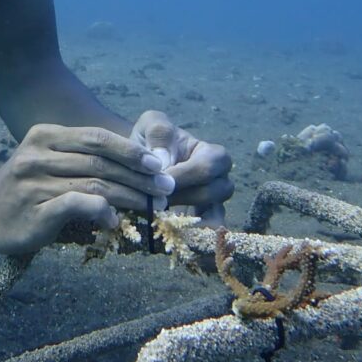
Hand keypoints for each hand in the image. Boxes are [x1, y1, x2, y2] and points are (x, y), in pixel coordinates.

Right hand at [0, 123, 176, 254]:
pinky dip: (102, 211)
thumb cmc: (29, 186)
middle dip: (138, 176)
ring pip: (95, 184)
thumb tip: (138, 168)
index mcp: (45, 135)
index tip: (157, 164)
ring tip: (150, 206)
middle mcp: (37, 155)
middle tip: (164, 189)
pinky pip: (78, 204)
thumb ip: (85, 159)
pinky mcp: (35, 210)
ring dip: (129, 196)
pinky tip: (115, 221)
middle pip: (100, 162)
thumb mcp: (51, 160)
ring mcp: (34, 182)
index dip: (130, 150)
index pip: (97, 138)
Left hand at [130, 110, 233, 224]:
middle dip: (181, 196)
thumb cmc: (151, 140)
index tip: (158, 179)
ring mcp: (214, 203)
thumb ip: (159, 135)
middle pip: (212, 193)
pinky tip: (172, 235)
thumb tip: (164, 163)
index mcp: (212, 154)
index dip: (185, 175)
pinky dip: (193, 236)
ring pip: (212, 216)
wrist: (141, 160)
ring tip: (159, 216)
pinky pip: (207, 234)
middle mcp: (219, 180)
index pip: (208, 167)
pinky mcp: (203, 222)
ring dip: (185, 217)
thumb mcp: (152, 125)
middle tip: (154, 199)